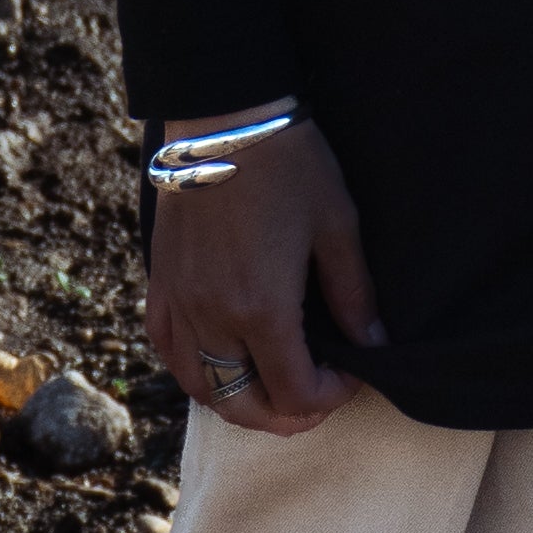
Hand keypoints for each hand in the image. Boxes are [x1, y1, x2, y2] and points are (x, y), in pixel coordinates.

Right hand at [145, 112, 383, 437]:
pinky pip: (167, 348)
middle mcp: (213, 317)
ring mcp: (181, 302)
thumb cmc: (289, 165)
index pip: (293, 391)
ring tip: (269, 392)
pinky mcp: (160, 282)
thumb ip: (353, 294)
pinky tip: (218, 363)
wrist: (224, 116)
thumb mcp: (337, 227)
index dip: (328, 397)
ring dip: (237, 401)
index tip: (351, 374)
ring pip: (199, 386)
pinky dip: (194, 370)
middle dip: (283, 416)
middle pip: (241, 404)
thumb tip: (372, 341)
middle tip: (314, 402)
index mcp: (262, 308)